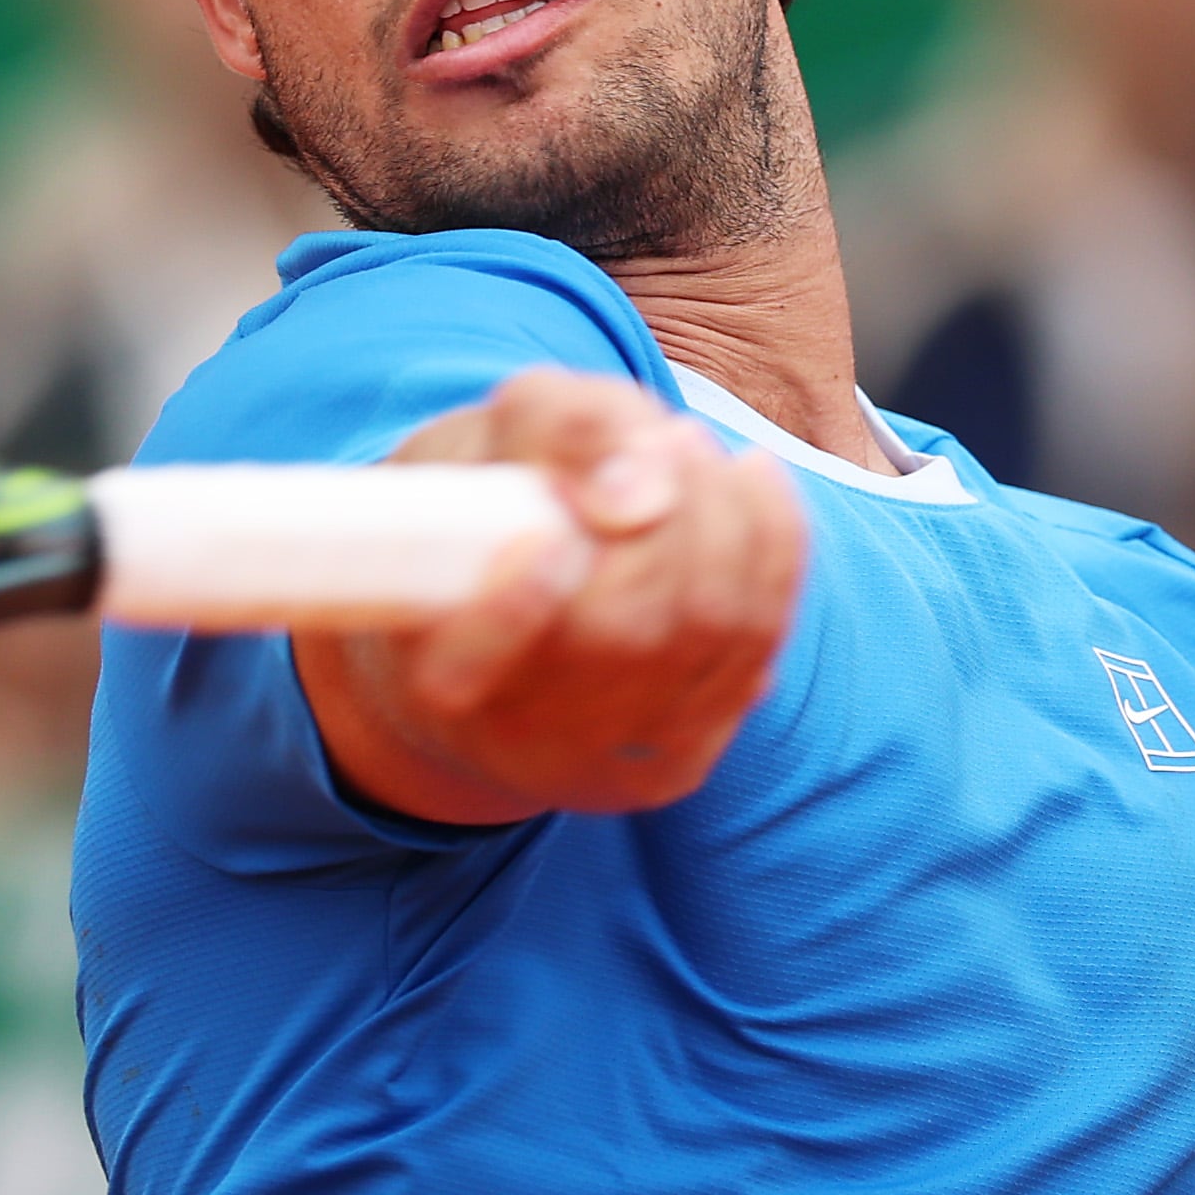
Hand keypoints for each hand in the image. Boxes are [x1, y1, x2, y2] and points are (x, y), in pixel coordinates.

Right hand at [297, 366, 805, 823]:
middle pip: (620, 632)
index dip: (512, 611)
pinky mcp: (674, 764)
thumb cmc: (476, 522)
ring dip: (724, 516)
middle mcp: (509, 741)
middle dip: (669, 516)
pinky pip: (756, 647)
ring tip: (694, 448)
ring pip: (704, 631)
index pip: (461, 673)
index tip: (545, 537)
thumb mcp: (475, 448)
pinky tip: (751, 477)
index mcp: (424, 674)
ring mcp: (599, 764)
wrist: (489, 645)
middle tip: (668, 436)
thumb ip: (553, 430)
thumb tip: (643, 492)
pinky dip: (771, 544)